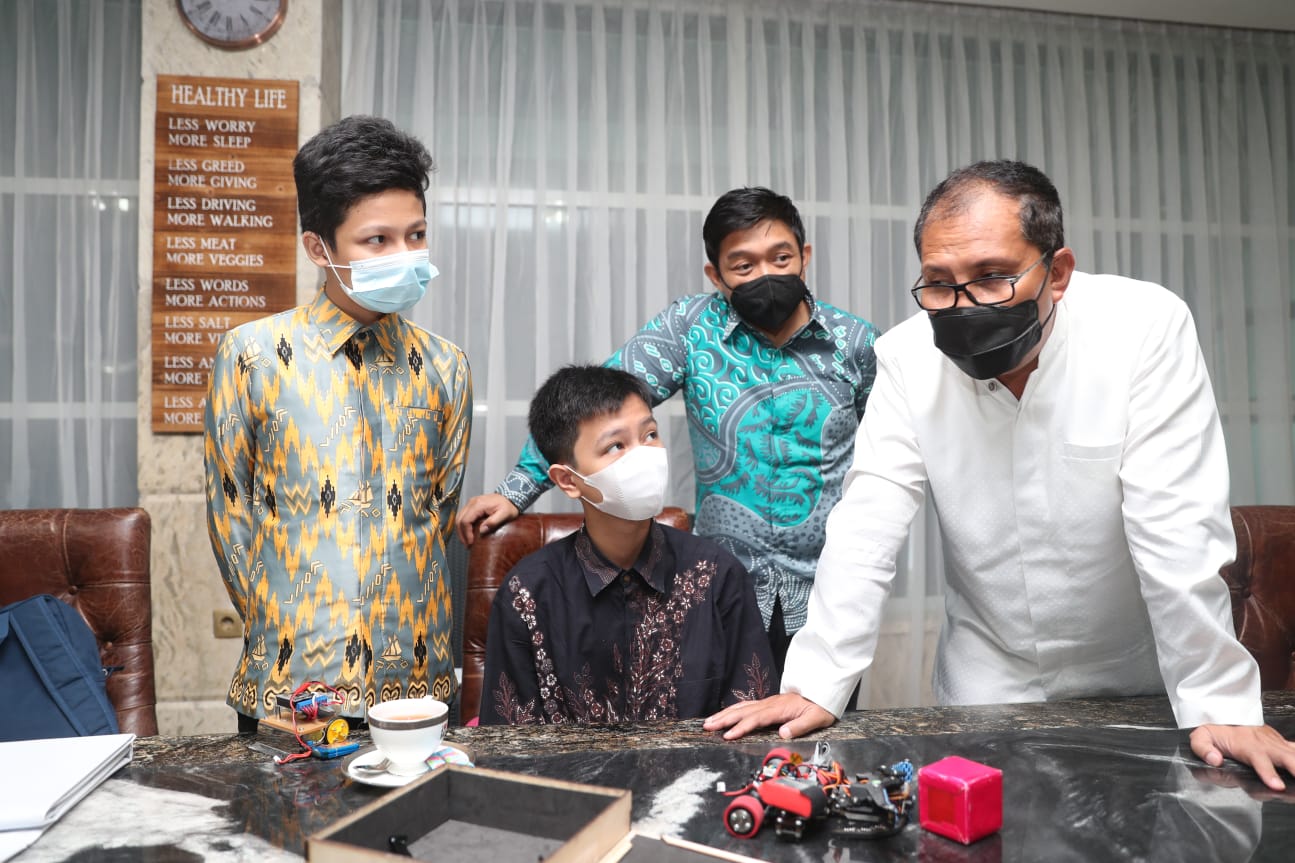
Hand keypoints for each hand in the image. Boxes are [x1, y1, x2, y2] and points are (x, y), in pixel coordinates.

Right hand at [456, 494, 519, 546]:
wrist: (510, 497)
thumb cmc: (508, 506)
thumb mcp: (505, 514)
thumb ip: (494, 522)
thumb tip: (482, 530)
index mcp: (478, 504)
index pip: (465, 521)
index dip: (466, 533)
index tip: (471, 542)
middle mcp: (472, 502)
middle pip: (459, 520)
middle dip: (462, 534)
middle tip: (467, 545)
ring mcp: (471, 503)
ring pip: (459, 518)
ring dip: (461, 530)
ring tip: (467, 541)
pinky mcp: (471, 505)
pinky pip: (463, 516)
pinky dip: (463, 526)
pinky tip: (468, 533)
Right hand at [703, 693, 835, 740]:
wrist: (823, 690)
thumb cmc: (820, 705)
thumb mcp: (817, 717)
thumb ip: (800, 726)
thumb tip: (783, 734)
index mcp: (780, 708)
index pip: (756, 719)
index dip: (741, 727)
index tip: (728, 735)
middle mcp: (770, 704)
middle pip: (743, 711)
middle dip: (724, 718)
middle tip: (707, 726)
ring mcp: (768, 703)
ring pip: (742, 707)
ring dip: (725, 714)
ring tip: (710, 721)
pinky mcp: (768, 704)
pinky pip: (746, 706)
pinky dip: (733, 710)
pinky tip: (726, 714)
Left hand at [1189, 723, 1294, 790]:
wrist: (1224, 714)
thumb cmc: (1215, 732)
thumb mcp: (1200, 737)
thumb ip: (1203, 748)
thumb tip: (1215, 759)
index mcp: (1246, 745)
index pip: (1259, 760)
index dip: (1268, 773)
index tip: (1277, 786)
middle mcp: (1265, 744)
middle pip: (1285, 757)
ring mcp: (1275, 742)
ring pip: (1294, 753)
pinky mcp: (1281, 742)